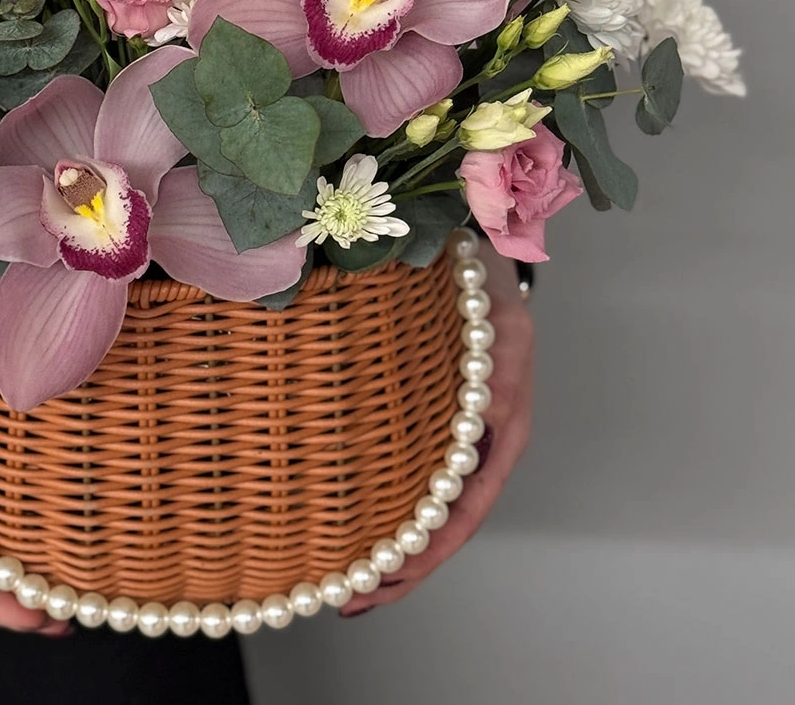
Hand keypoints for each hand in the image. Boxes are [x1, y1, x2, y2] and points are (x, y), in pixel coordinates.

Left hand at [340, 244, 533, 615]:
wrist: (472, 253)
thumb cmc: (479, 277)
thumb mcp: (492, 316)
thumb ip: (486, 362)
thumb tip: (480, 415)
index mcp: (501, 419)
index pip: (470, 504)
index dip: (432, 548)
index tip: (391, 576)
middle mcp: (484, 438)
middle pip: (448, 520)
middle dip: (404, 567)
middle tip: (353, 598)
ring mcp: (460, 434)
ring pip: (431, 509)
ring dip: (394, 551)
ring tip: (350, 586)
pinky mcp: (437, 424)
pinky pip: (420, 481)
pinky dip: (393, 514)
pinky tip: (360, 530)